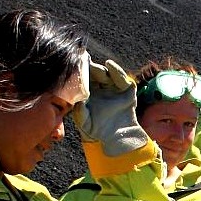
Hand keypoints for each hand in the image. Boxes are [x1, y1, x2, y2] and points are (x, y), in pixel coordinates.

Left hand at [73, 59, 157, 176]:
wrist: (117, 137)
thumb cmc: (98, 130)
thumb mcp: (85, 123)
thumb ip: (80, 113)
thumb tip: (78, 102)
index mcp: (89, 93)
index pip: (84, 80)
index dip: (79, 73)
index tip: (73, 66)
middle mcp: (101, 88)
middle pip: (94, 73)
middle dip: (89, 68)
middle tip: (84, 63)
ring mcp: (114, 87)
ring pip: (107, 73)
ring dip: (100, 69)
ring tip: (94, 68)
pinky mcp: (126, 89)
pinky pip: (121, 78)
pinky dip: (116, 71)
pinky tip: (110, 65)